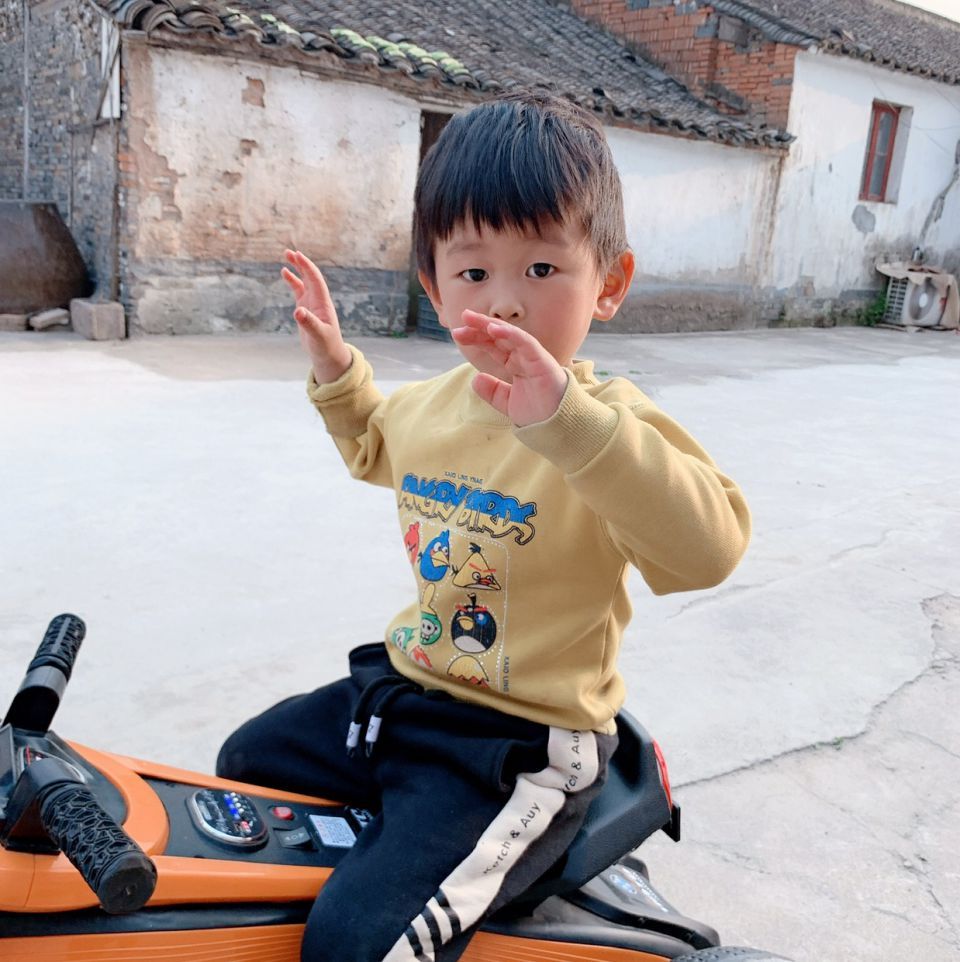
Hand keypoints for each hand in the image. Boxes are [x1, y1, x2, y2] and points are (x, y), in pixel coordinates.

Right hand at [281, 250, 351, 383]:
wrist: (329, 355)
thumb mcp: (318, 336)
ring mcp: (312, 304)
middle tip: (289, 251)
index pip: (315, 280)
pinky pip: (298, 291)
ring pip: (304, 281)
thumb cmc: (326, 346)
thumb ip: (309, 323)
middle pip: (310, 276)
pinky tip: (285, 272)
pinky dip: (292, 281)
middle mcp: (318, 300)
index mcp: (323, 303)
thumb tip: (298, 312)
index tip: (298, 255)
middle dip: (301, 263)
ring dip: (296, 268)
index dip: (307, 267)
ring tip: (286, 255)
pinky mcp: (305, 309)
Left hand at [451, 311, 566, 425]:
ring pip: (510, 335)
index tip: (458, 333)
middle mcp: (523, 357)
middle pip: (499, 336)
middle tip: (462, 318)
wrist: (556, 427)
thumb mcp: (507, 403)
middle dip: (480, 326)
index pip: (493, 346)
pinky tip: (493, 328)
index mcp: (515, 364)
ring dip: (491, 325)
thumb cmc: (537, 415)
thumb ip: (492, 391)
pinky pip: (525, 342)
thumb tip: (475, 379)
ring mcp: (533, 357)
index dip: (476, 338)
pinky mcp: (542, 361)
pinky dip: (510, 333)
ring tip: (472, 319)